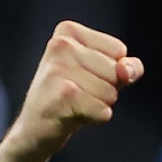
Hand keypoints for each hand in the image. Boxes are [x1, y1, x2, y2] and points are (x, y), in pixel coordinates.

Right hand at [0, 21, 144, 161]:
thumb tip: (126, 71)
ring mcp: (58, 70)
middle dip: (105, 90)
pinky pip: (104, 111)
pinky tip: (71, 116)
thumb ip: (128, 67)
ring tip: (73, 104)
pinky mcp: (62, 96)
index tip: (83, 77)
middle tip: (76, 94)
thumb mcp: (103, 74)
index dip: (110, 72)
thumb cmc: (72, 97)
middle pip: (116, 72)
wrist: (34, 130)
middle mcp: (60, 45)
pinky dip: (95, 119)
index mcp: (68, 31)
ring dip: (98, 105)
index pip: (119, 51)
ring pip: (111, 92)